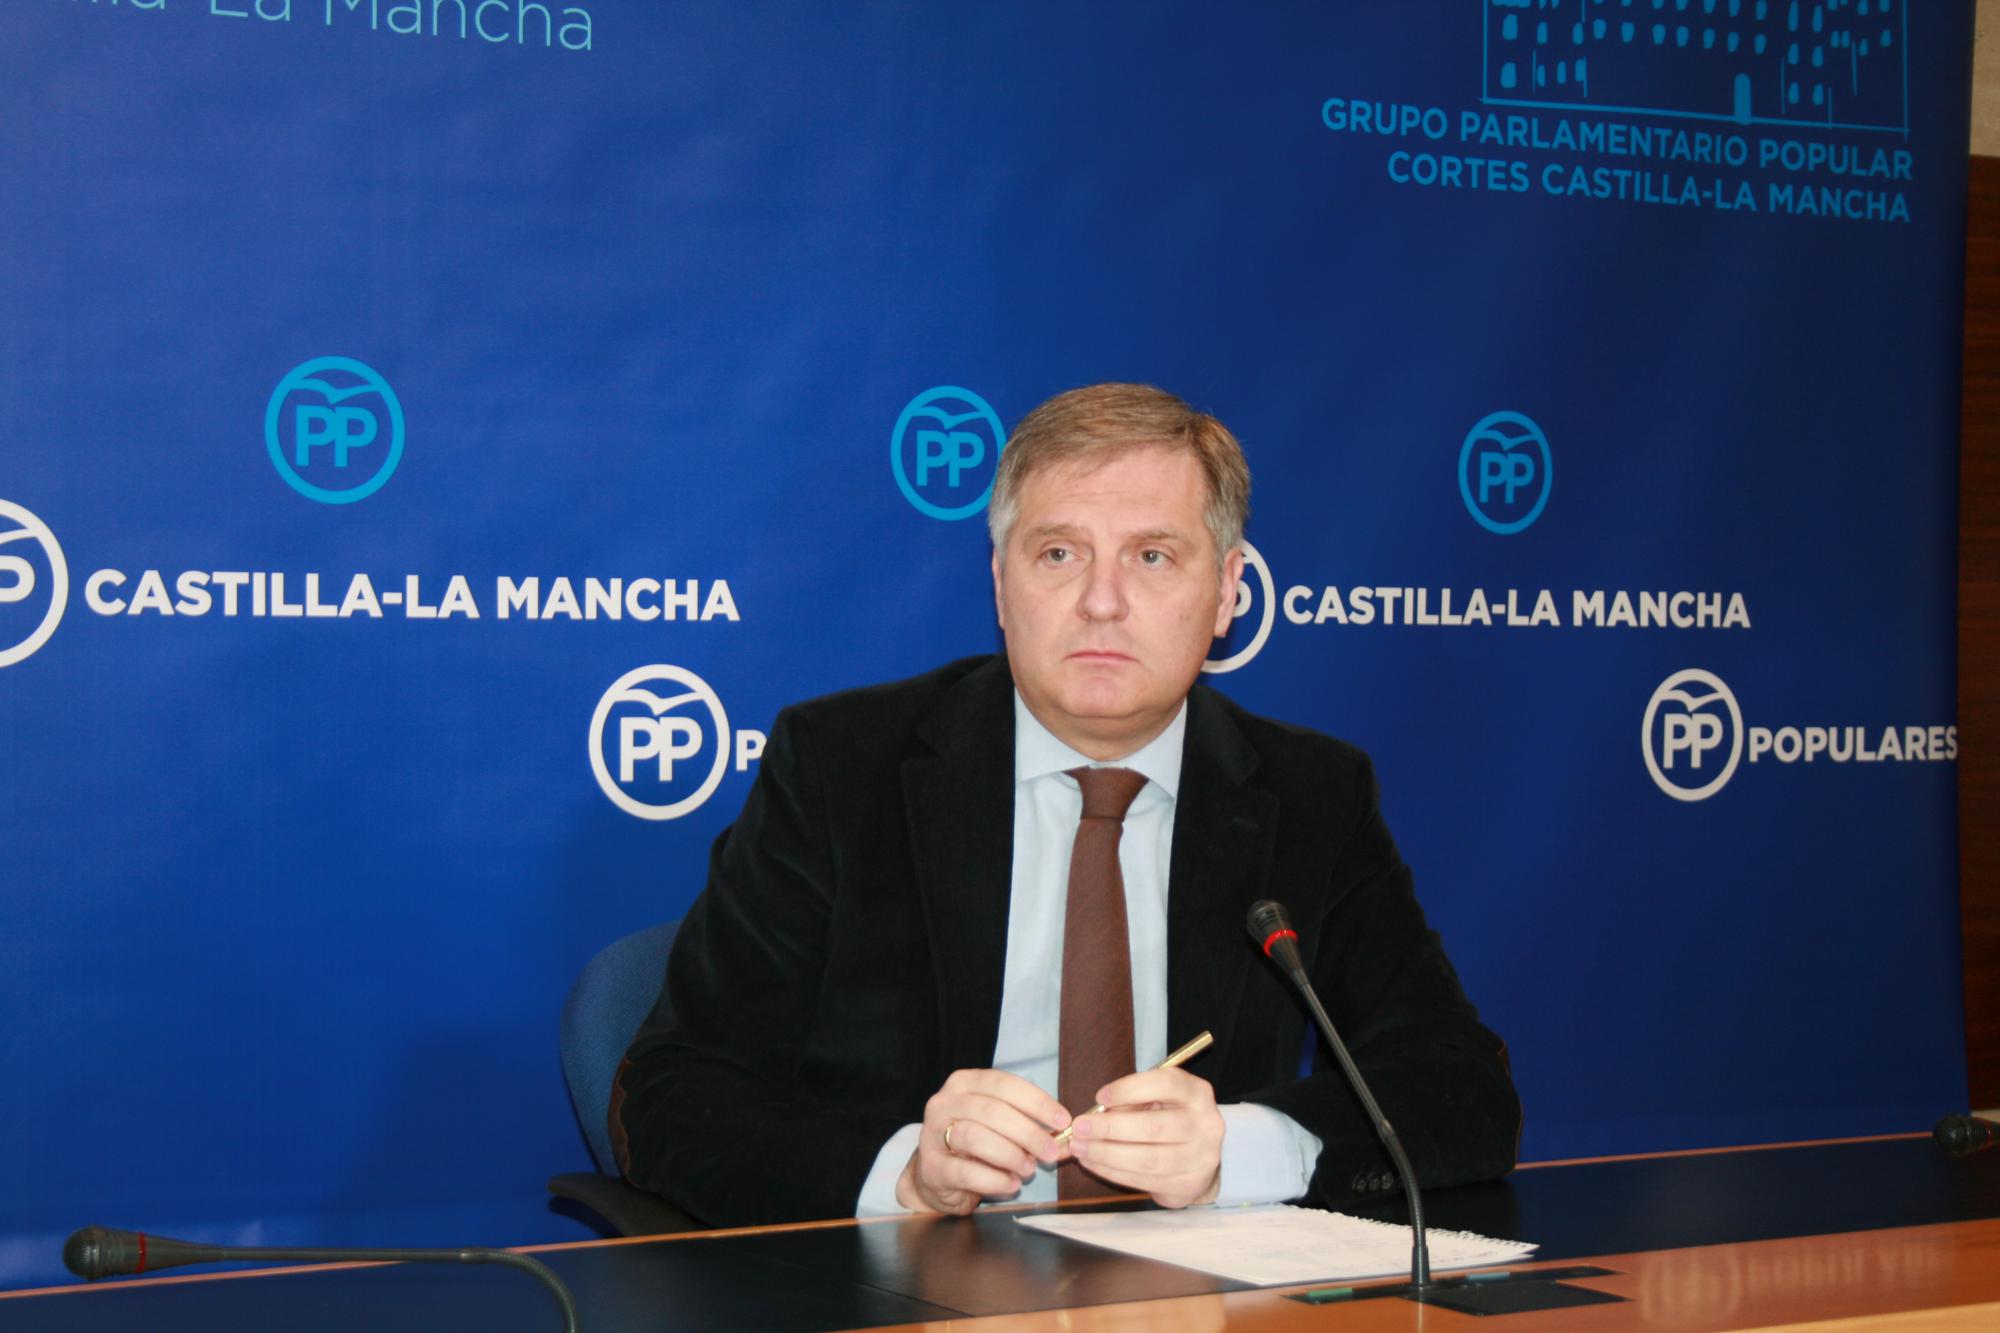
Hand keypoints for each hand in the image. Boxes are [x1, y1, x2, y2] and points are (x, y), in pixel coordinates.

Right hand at [896, 1069, 1071, 1214]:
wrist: (936, 1176)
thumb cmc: (975, 1146)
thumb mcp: (1004, 1130)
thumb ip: (1033, 1130)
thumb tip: (1069, 1140)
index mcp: (965, 1083)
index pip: (1005, 1084)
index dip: (1037, 1102)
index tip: (1063, 1120)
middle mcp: (945, 1102)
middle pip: (992, 1111)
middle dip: (1027, 1133)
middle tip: (1049, 1152)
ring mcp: (932, 1133)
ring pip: (975, 1137)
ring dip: (1010, 1154)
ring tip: (1029, 1169)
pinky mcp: (931, 1166)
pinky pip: (965, 1171)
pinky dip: (994, 1179)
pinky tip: (1011, 1184)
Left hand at [1067, 1067, 1223, 1208]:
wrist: (1201, 1160)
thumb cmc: (1170, 1119)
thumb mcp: (1159, 1100)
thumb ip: (1133, 1101)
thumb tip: (1096, 1113)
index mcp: (1197, 1094)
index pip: (1164, 1084)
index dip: (1129, 1089)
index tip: (1100, 1097)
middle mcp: (1205, 1125)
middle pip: (1153, 1127)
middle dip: (1110, 1128)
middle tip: (1079, 1128)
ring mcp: (1199, 1158)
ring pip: (1146, 1159)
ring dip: (1106, 1154)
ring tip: (1080, 1147)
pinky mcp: (1186, 1185)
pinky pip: (1143, 1179)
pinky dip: (1112, 1171)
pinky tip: (1093, 1162)